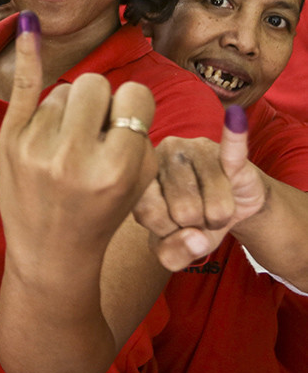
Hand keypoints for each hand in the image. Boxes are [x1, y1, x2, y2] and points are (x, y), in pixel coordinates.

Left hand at [0, 11, 157, 259]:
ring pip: (62, 91)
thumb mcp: (139, 180)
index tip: (121, 127)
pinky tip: (27, 24)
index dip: (129, 109)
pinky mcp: (9, 141)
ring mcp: (36, 148)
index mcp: (117, 168)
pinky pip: (23, 85)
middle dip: (97, 103)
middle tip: (90, 135)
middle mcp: (74, 156)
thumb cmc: (101, 212)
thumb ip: (140, 130)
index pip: (133, 96)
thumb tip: (121, 83)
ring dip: (67, 111)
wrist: (50, 251)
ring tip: (63, 148)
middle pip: (93, 85)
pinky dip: (26, 53)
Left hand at [134, 106, 265, 270]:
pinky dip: (234, 139)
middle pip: (182, 211)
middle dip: (196, 226)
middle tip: (196, 217)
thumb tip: (195, 239)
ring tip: (212, 208)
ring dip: (219, 218)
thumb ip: (172, 253)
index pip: (147, 212)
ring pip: (213, 204)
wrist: (232, 204)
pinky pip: (230, 149)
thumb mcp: (174, 247)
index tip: (172, 229)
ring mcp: (191, 149)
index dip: (167, 230)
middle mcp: (159, 156)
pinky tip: (234, 119)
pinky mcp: (225, 152)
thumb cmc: (191, 223)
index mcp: (138, 177)